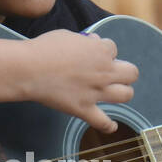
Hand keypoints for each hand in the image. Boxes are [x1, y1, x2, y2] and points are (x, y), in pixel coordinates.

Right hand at [19, 30, 136, 132]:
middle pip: (131, 72)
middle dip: (124, 71)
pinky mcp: (84, 109)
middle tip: (113, 73)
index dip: (104, 50)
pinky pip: (103, 122)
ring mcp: (96, 92)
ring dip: (123, 92)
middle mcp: (104, 72)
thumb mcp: (68, 35)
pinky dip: (109, 125)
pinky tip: (111, 125)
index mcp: (101, 51)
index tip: (94, 54)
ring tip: (114, 92)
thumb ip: (84, 41)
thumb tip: (92, 42)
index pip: (113, 49)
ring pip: (126, 95)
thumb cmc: (45, 49)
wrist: (30, 69)